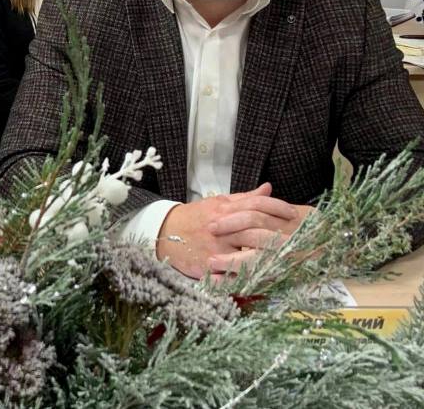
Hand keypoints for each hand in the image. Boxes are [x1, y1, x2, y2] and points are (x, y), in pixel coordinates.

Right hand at [156, 183, 299, 278]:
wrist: (165, 232)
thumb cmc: (196, 217)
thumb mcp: (218, 203)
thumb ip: (245, 198)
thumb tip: (268, 188)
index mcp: (225, 208)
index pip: (256, 204)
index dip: (277, 207)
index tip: (294, 213)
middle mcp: (222, 227)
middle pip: (257, 230)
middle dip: (280, 237)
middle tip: (302, 241)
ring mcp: (216, 248)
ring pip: (248, 253)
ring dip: (271, 258)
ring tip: (291, 262)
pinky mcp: (210, 266)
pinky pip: (234, 274)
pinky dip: (251, 277)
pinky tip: (268, 279)